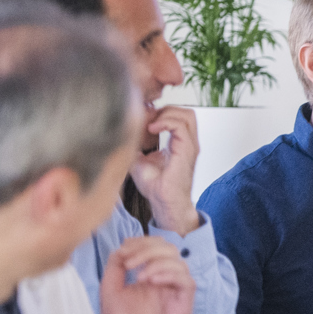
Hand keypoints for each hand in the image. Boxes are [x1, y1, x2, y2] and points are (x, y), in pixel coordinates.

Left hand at [99, 237, 194, 313]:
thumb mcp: (110, 289)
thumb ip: (115, 266)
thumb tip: (123, 246)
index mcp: (150, 274)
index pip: (155, 246)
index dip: (140, 242)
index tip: (123, 252)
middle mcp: (166, 280)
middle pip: (169, 248)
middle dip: (147, 249)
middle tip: (129, 263)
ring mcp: (176, 291)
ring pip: (179, 262)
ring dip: (156, 262)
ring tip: (139, 277)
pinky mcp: (184, 304)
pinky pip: (186, 281)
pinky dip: (169, 275)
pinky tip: (152, 282)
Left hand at [128, 106, 201, 234]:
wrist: (164, 203)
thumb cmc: (156, 187)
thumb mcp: (139, 160)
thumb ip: (135, 145)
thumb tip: (122, 134)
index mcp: (180, 144)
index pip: (178, 117)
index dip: (160, 113)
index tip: (143, 120)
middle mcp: (188, 143)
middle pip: (185, 112)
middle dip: (165, 110)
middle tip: (149, 120)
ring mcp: (190, 146)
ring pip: (187, 114)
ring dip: (166, 114)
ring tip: (151, 124)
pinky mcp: (187, 151)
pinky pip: (181, 125)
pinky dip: (166, 122)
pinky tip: (152, 129)